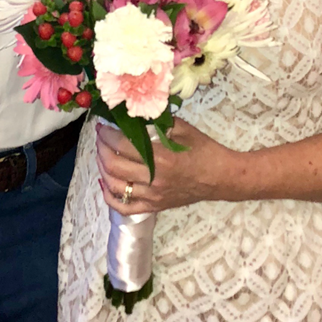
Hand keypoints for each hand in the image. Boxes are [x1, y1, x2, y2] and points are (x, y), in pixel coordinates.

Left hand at [95, 118, 238, 215]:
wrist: (220, 177)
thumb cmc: (203, 149)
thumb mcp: (182, 128)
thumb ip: (157, 122)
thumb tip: (132, 114)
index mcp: (161, 157)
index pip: (123, 145)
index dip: (108, 134)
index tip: (102, 125)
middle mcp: (154, 179)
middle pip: (113, 165)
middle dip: (101, 148)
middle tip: (101, 137)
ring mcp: (153, 196)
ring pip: (115, 186)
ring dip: (102, 168)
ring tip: (102, 154)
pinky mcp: (154, 207)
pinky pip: (125, 208)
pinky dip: (110, 196)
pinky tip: (106, 183)